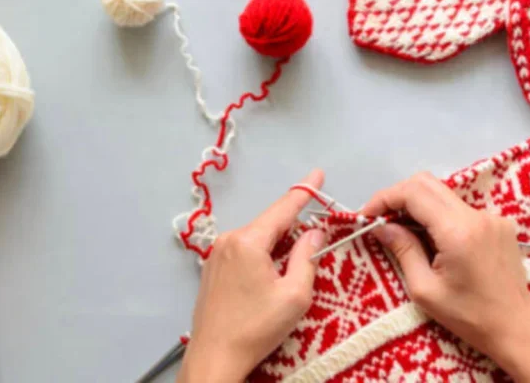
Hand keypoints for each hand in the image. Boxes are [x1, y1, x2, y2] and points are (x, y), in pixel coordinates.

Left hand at [177, 170, 325, 382]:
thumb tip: (314, 234)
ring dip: (276, 246)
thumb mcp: (294, 295)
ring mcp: (216, 254)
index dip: (304, 191)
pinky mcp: (212, 269)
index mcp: (249, 242)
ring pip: (256, 239)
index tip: (317, 174)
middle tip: (314, 239)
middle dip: (292, 228)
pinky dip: (261, 255)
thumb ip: (307, 258)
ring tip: (290, 270)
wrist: (214, 356)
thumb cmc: (256, 328)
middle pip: (269, 224)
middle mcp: (228, 240)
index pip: (282, 208)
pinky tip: (269, 276)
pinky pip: (243, 251)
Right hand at [363, 173, 529, 382]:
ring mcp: (492, 217)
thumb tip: (381, 226)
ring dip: (419, 207)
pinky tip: (434, 241)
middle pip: (427, 184)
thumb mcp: (425, 289)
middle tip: (381, 220)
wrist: (515, 328)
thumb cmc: (468, 316)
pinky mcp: (500, 224)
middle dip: (398, 197)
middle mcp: (477, 215)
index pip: (413, 193)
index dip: (384, 198)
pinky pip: (461, 209)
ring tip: (404, 233)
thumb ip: (403, 250)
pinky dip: (440, 217)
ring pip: (444, 195)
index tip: (366, 216)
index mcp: (458, 231)